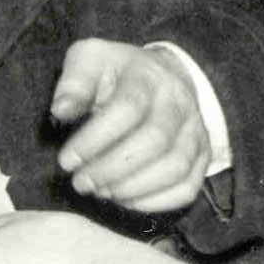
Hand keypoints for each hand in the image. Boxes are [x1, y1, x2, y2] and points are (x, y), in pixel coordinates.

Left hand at [50, 39, 210, 212]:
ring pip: (175, 167)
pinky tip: (125, 200)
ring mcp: (196, 129)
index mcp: (148, 75)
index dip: (95, 139)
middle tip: (81, 183)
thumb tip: (61, 110)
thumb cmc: (116, 73)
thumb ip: (74, 82)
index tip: (67, 160)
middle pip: (155, 141)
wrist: (160, 76)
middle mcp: (179, 101)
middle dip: (112, 169)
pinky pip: (188, 187)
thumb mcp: (90, 61)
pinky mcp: (202, 155)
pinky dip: (155, 202)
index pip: (128, 107)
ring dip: (133, 188)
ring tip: (101, 192)